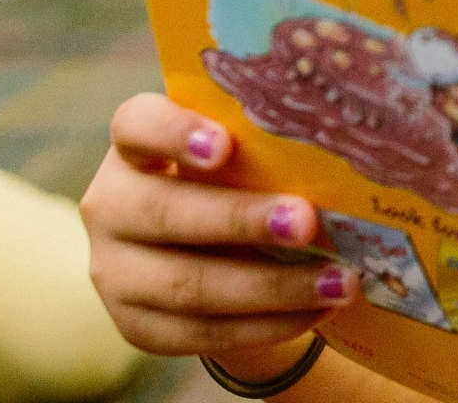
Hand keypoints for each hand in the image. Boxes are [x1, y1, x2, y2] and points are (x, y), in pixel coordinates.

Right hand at [81, 94, 356, 361]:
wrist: (213, 251)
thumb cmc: (241, 180)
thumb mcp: (246, 154)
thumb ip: (268, 146)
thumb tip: (346, 143)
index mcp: (134, 146)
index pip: (136, 125)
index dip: (175, 133)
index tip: (226, 144)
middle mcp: (111, 206)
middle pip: (165, 212)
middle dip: (241, 219)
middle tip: (308, 222)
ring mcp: (115, 271)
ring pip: (187, 284)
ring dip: (270, 286)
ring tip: (338, 282)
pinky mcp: (136, 325)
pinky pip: (200, 332)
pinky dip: (265, 325)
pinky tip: (315, 312)